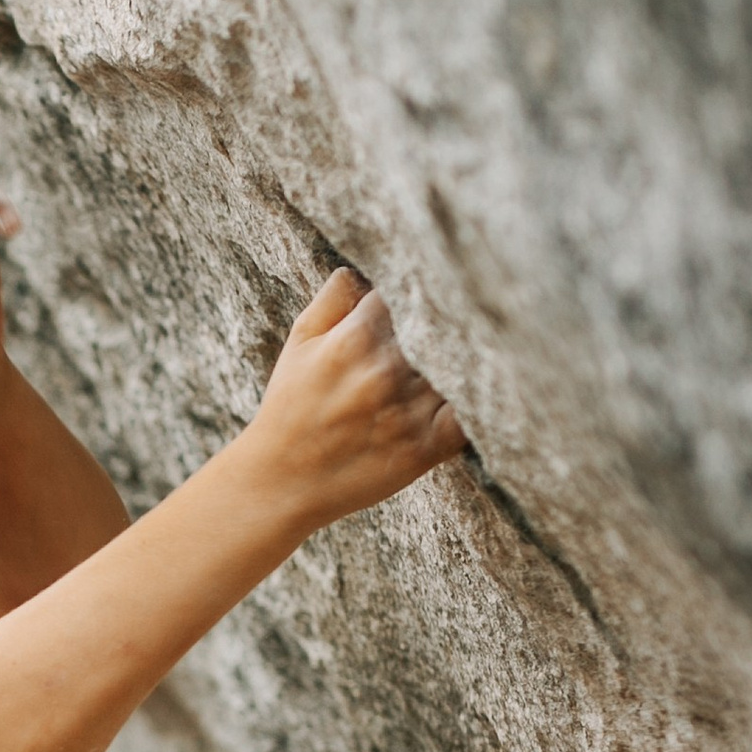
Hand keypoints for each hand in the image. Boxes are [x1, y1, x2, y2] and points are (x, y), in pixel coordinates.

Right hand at [241, 269, 464, 526]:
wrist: (280, 481)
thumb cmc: (290, 407)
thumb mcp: (299, 343)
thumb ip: (332, 300)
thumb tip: (362, 270)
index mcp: (355, 340)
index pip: (405, 299)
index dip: (410, 303)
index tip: (416, 308)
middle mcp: (384, 373)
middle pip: (437, 333)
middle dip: (437, 332)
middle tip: (453, 327)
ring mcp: (406, 413)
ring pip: (455, 372)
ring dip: (455, 368)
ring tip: (459, 364)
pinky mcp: (423, 450)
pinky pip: (467, 419)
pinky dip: (470, 408)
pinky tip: (466, 400)